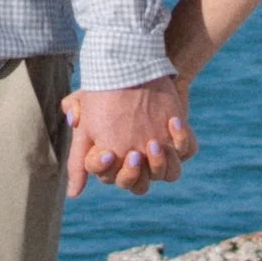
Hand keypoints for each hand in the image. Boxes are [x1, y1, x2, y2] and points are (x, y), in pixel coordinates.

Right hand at [63, 78, 195, 198]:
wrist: (136, 67)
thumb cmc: (108, 94)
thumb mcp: (86, 121)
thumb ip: (77, 155)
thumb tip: (73, 193)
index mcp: (116, 161)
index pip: (110, 177)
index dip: (108, 169)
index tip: (107, 153)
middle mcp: (139, 162)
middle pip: (138, 185)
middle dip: (135, 173)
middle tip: (135, 154)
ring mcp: (162, 153)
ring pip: (168, 174)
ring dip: (161, 164)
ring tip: (155, 143)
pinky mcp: (181, 139)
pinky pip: (187, 150)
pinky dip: (182, 139)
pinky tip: (173, 121)